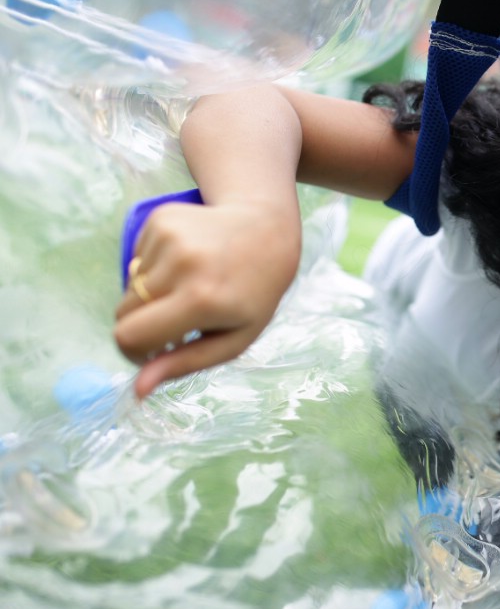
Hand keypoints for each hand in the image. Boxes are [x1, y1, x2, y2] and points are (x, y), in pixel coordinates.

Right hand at [113, 197, 300, 398]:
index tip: (154, 352)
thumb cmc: (253, 294)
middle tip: (177, 320)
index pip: (131, 335)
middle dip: (142, 324)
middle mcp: (182, 265)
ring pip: (129, 286)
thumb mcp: (233, 339)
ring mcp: (169, 237)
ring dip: (152, 294)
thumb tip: (138, 390)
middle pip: (123, 312)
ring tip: (191, 284)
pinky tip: (187, 262)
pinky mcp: (159, 218)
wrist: (267, 229)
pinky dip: (154, 268)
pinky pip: (136, 258)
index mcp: (202, 300)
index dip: (134, 352)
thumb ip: (184, 364)